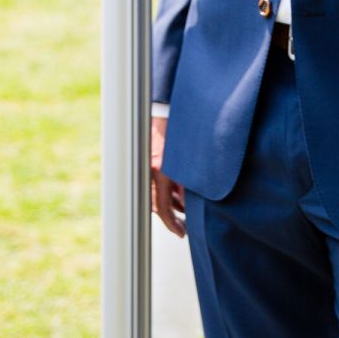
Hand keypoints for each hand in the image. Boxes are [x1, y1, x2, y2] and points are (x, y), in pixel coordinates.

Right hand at [150, 116, 185, 237]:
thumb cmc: (181, 128)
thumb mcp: (189, 161)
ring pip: (154, 193)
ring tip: (182, 208)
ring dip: (168, 202)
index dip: (172, 224)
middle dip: (170, 215)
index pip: (163, 208)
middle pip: (156, 203)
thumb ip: (189, 182)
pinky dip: (164, 189)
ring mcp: (147, 164)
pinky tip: (176, 191)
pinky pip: (153, 181)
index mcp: (162, 170)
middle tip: (181, 225)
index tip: (180, 232)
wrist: (165, 105)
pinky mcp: (147, 158)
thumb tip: (191, 201)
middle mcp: (151, 169)